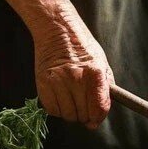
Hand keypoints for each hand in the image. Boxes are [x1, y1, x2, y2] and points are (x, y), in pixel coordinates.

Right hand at [31, 9, 112, 129]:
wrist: (57, 29)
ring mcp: (57, 81)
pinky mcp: (42, 83)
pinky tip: (59, 96)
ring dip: (70, 112)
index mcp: (94, 73)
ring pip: (67, 115)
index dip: (98, 118)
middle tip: (82, 103)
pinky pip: (52, 110)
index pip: (99, 109)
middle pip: (83, 115)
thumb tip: (99, 116)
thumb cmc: (81, 47)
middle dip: (84, 115)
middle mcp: (76, 78)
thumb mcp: (100, 62)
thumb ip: (105, 88)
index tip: (95, 119)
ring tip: (71, 97)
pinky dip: (57, 108)